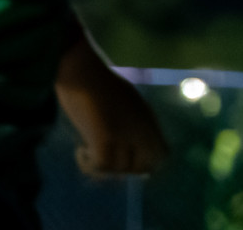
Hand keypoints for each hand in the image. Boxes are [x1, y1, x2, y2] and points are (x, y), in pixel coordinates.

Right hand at [56, 38, 169, 176]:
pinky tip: (80, 150)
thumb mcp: (128, 103)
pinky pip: (101, 166)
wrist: (83, 71)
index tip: (129, 164)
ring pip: (120, 170)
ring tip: (88, 151)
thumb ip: (134, 123)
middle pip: (143, 167)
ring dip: (103, 167)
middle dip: (125, 170)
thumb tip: (131, 149)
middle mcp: (141, 129)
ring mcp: (124, 134)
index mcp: (148, 119)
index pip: (163, 154)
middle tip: (106, 160)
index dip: (148, 164)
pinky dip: (88, 164)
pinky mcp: (104, 138)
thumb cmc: (100, 83)